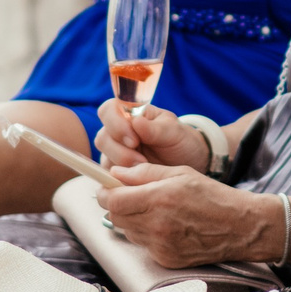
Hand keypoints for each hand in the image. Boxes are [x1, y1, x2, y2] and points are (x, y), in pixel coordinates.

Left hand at [94, 164, 274, 267]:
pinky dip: (147, 234)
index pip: (113, 201)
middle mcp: (157, 225)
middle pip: (115, 217)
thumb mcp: (180, 173)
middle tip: (129, 196)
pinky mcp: (166, 260)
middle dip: (117, 205)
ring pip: (128, 232)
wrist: (240, 227)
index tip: (107, 187)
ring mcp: (161, 246)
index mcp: (160, 199)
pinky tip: (166, 226)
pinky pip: (143, 245)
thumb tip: (114, 173)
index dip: (105, 192)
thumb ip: (144, 173)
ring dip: (132, 220)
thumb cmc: (212, 195)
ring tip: (155, 210)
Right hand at [95, 98, 210, 172]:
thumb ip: (155, 128)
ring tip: (144, 169)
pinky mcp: (116, 173)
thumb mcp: (174, 132)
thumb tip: (136, 122)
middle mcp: (117, 132)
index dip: (115, 124)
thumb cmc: (180, 141)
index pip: (108, 110)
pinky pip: (109, 177)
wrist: (188, 164)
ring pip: (104, 159)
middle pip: (102, 138)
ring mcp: (115, 153)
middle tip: (141, 160)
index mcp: (130, 114)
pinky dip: (122, 179)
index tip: (134, 140)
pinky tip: (138, 180)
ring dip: (123, 167)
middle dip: (120, 151)